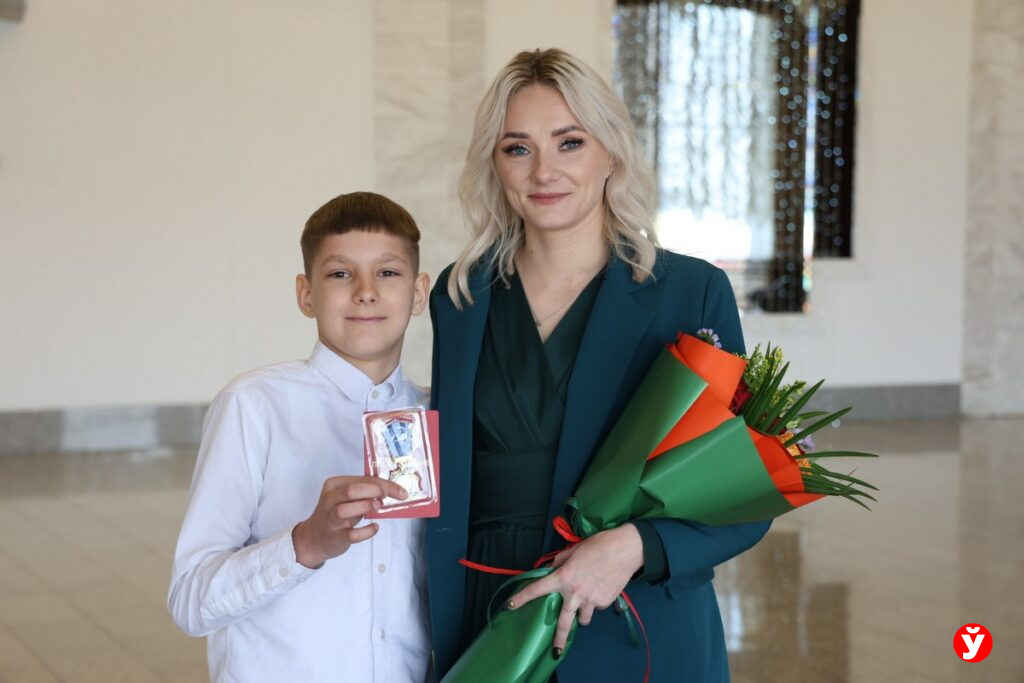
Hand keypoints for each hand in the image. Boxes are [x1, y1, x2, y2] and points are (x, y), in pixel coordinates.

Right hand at [292, 476, 406, 568]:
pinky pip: (352, 534)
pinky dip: (367, 531)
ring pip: (346, 509)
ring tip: (377, 508)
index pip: (362, 480)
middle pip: (353, 490)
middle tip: (387, 498)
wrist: (314, 538)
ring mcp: (331, 519)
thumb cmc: (335, 514)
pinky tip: (374, 527)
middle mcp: (330, 500)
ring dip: (367, 507)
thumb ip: (363, 493)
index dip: (385, 484)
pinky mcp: (335, 536)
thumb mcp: (345, 498)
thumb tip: (391, 491)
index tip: (401, 491)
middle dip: (376, 491)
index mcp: (334, 485)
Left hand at [506, 523, 643, 657]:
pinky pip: (596, 607)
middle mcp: (575, 593)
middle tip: (555, 651)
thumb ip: (561, 561)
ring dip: (581, 614)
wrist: (626, 550)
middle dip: (559, 639)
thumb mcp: (574, 550)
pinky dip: (596, 602)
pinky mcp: (605, 602)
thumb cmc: (598, 545)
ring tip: (585, 602)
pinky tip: (601, 588)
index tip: (509, 606)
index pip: (537, 589)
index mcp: (564, 577)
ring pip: (583, 618)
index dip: (521, 598)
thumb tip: (553, 568)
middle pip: (564, 622)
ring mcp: (591, 600)